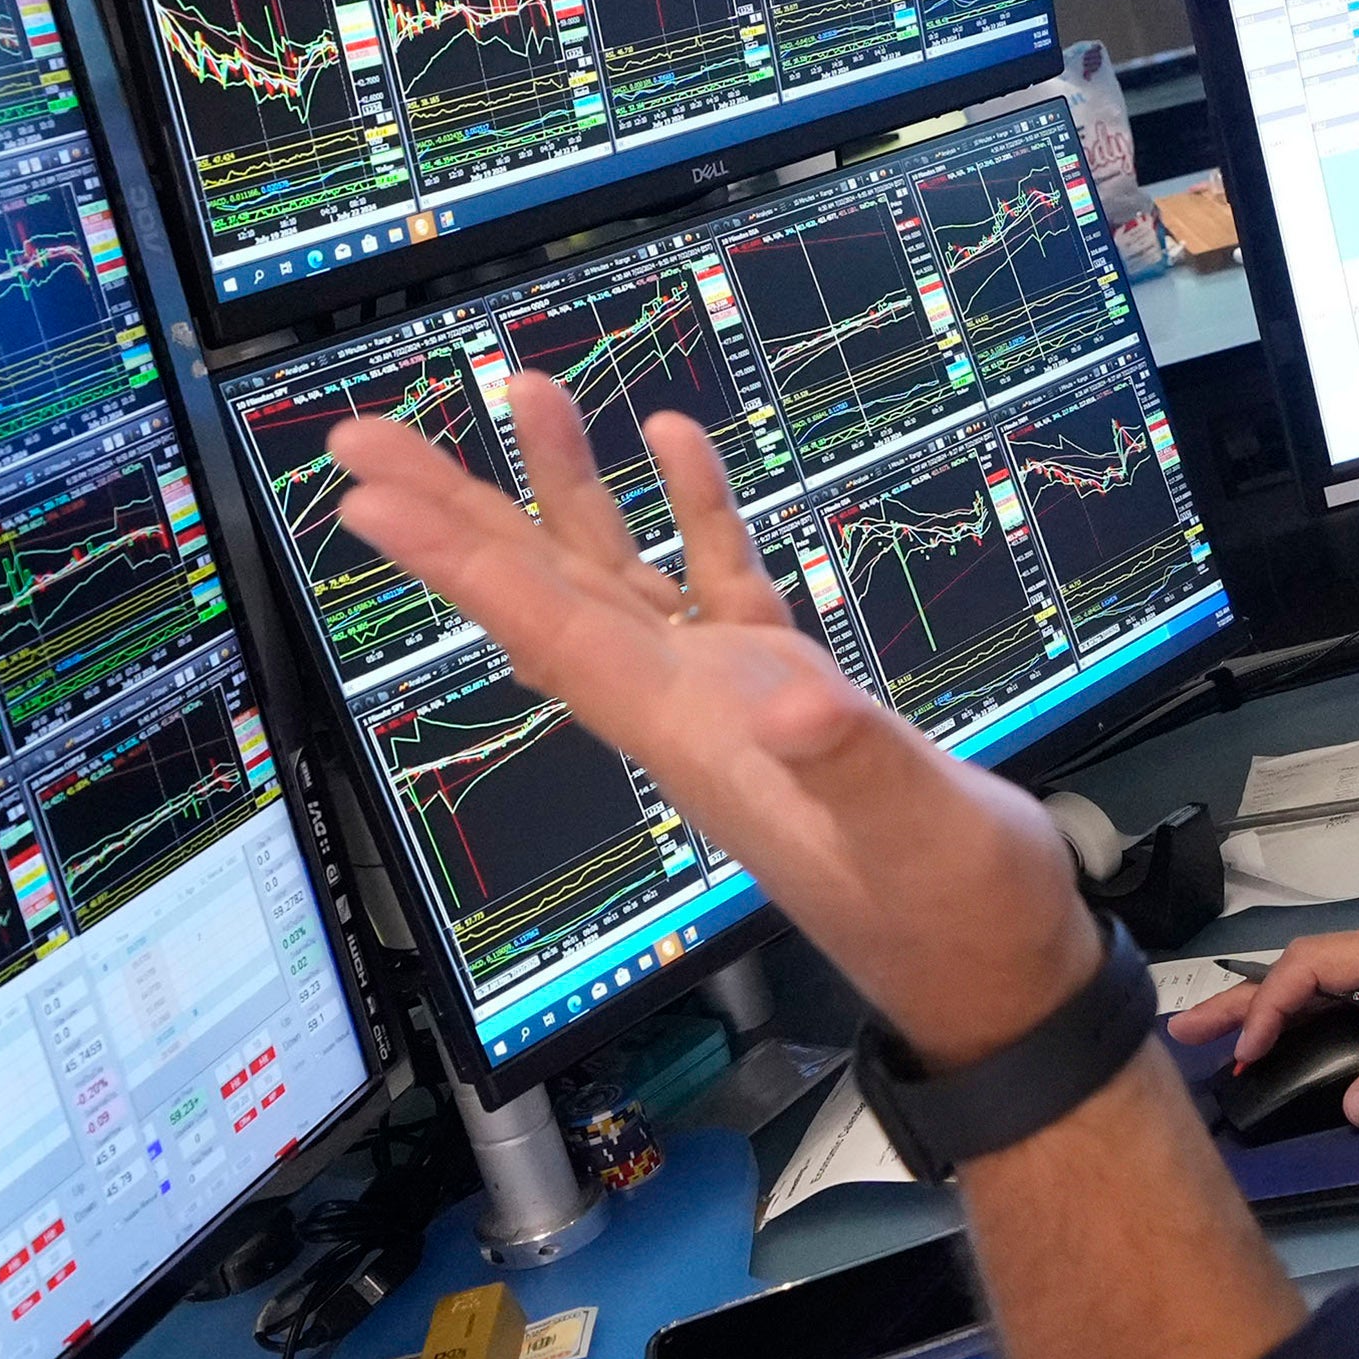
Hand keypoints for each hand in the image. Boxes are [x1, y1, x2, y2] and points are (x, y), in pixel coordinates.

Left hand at [322, 372, 1089, 1064]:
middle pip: (544, 596)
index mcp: (692, 736)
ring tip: (526, 392)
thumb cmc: (952, 914)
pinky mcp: (789, 688)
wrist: (993, 966)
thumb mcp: (912, 837)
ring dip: (562, 489)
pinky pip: (714, 583)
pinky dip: (693, 511)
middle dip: (457, 515)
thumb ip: (851, 765)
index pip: (551, 633)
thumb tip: (789, 699)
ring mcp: (731, 697)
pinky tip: (674, 439)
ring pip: (617, 576)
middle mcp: (686, 710)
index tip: (371, 499)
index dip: (460, 564)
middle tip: (366, 439)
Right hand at [1168, 912, 1358, 1128]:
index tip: (1247, 1056)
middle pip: (1298, 968)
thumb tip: (1352, 1109)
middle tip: (1183, 1035)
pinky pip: (1342, 980)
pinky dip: (1302, 1004)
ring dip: (1266, 1003)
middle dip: (1239, 1002)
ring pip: (1316, 974)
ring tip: (1218, 1037)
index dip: (1268, 1010)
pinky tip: (1289, 1031)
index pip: (1309, 969)